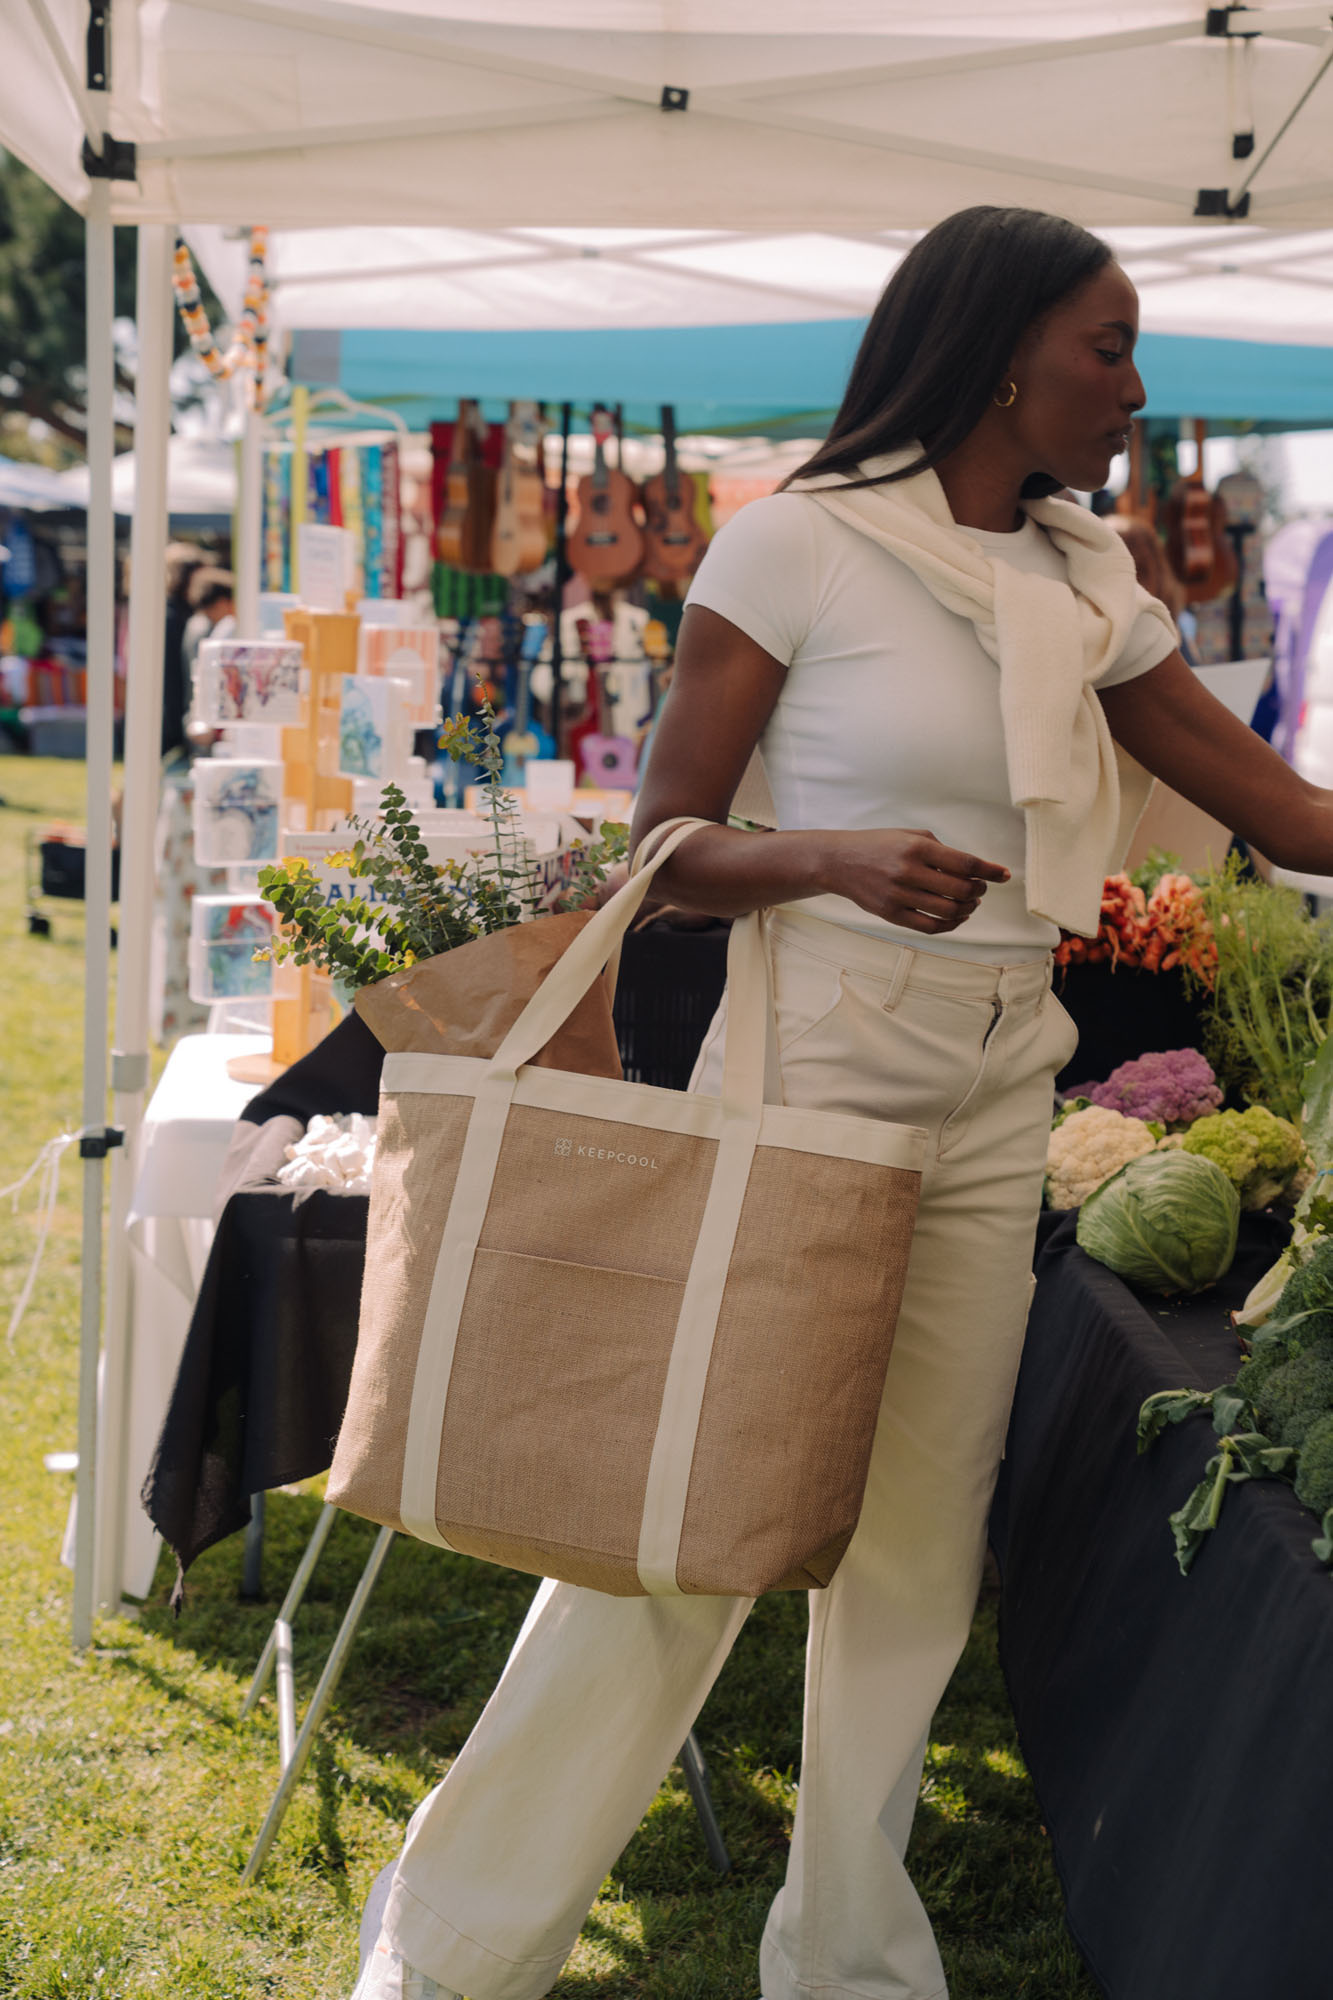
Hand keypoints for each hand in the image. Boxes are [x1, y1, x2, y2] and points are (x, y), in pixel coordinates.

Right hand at [819, 829, 1009, 935]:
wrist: (838, 861)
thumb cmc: (879, 845)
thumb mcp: (909, 835)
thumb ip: (941, 850)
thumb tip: (973, 869)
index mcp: (917, 847)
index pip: (964, 863)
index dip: (989, 871)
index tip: (1005, 874)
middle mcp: (908, 871)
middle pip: (960, 890)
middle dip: (979, 890)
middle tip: (981, 888)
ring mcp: (899, 895)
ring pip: (948, 911)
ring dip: (967, 909)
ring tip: (970, 903)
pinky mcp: (891, 914)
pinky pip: (930, 926)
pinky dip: (950, 925)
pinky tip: (956, 917)